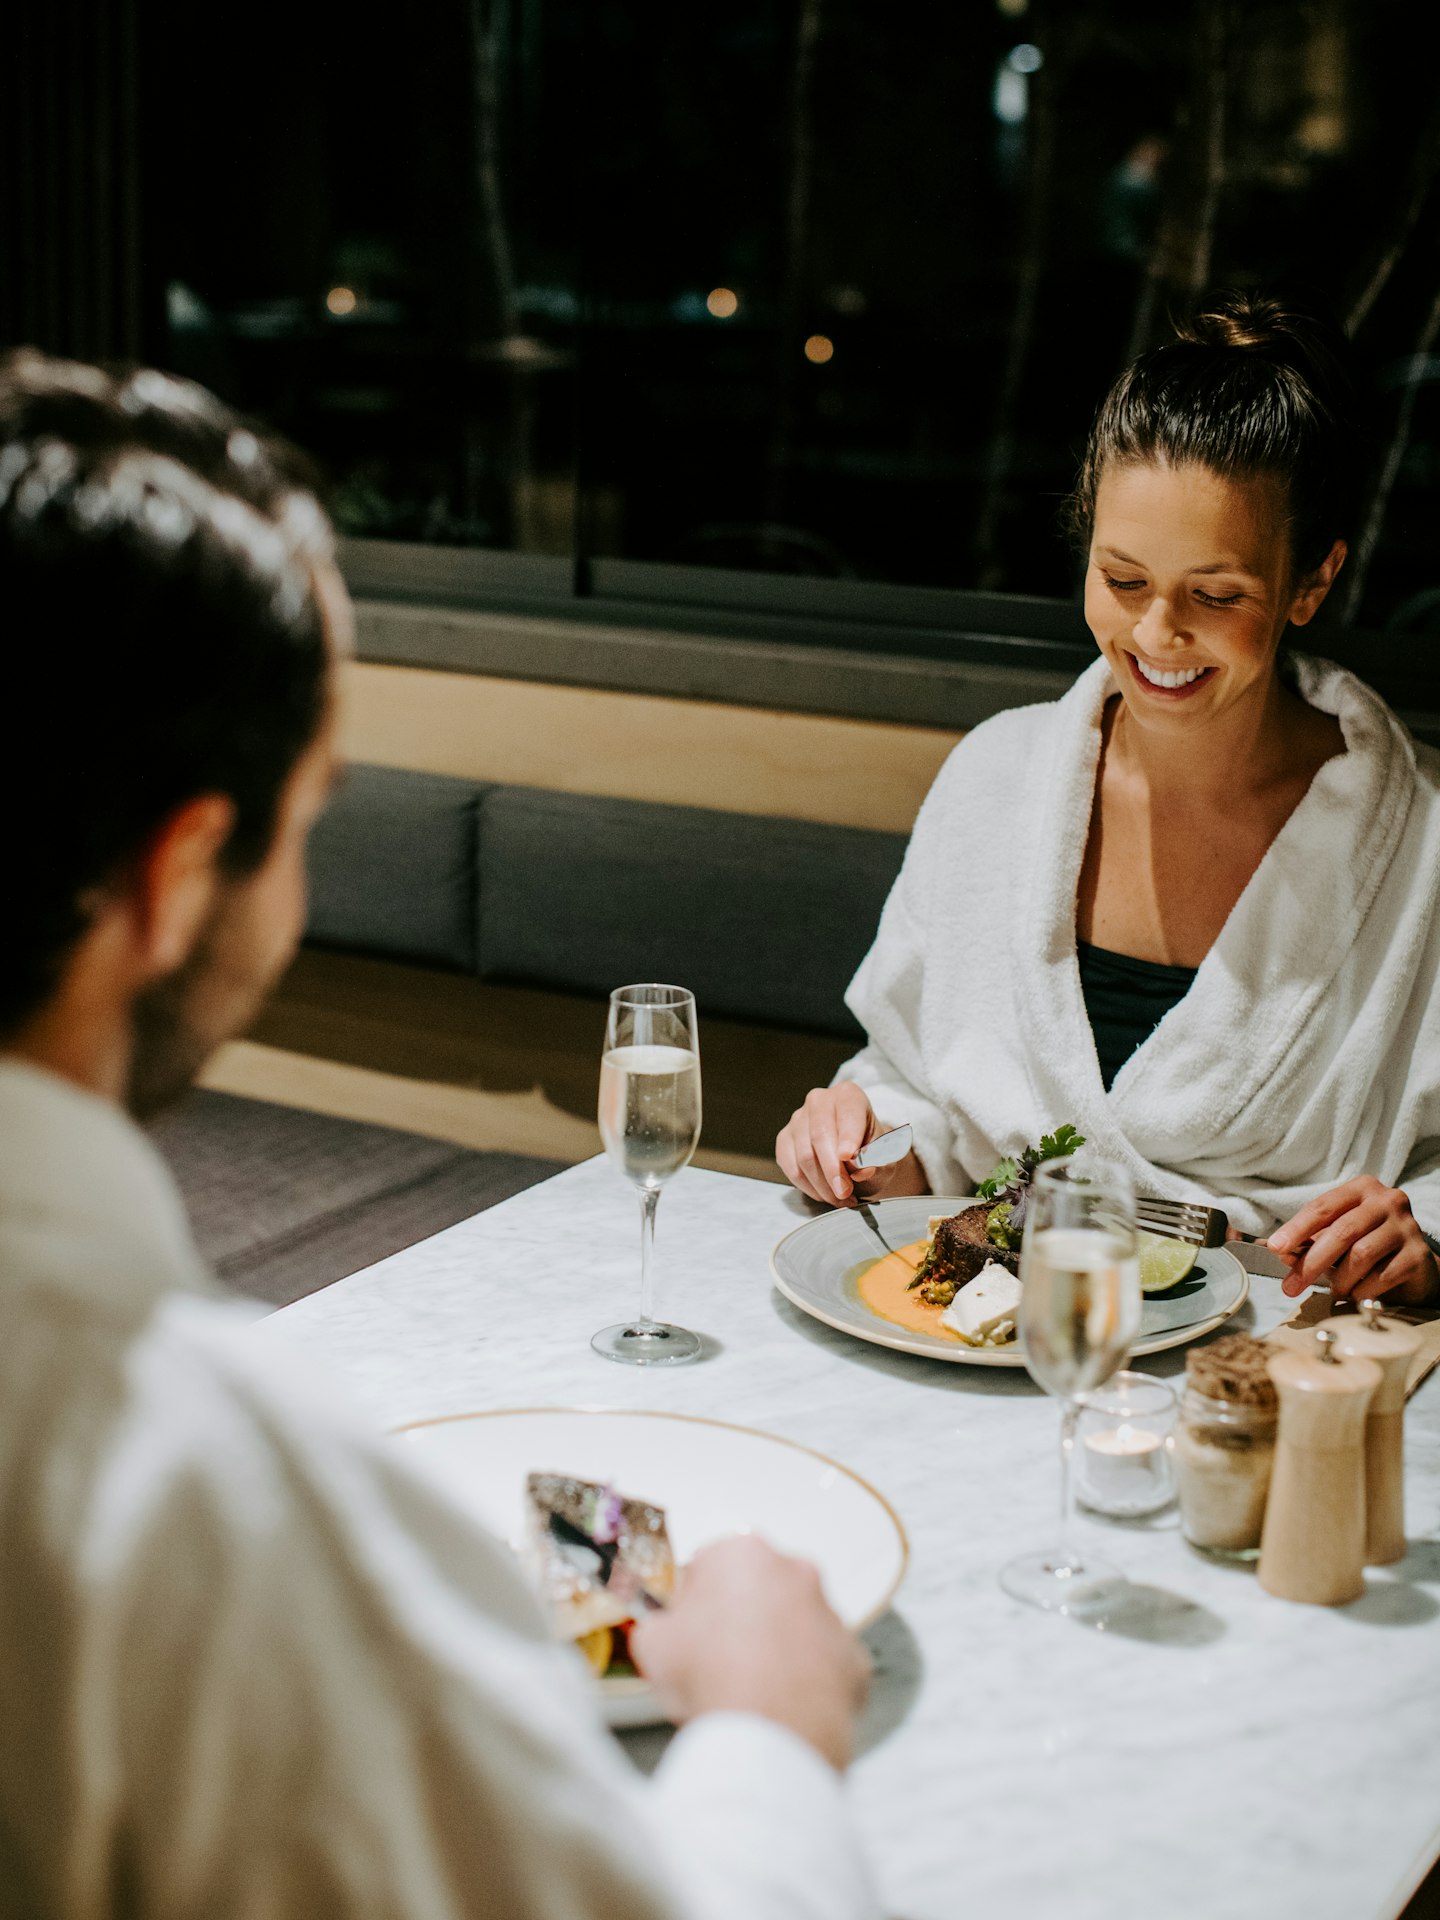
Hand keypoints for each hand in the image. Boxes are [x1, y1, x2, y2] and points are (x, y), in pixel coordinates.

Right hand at [630, 1536, 869, 1770]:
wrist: (767, 1736)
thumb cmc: (709, 1678)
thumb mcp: (652, 1644)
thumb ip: (660, 1624)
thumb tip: (666, 1633)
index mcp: (742, 1553)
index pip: (709, 1564)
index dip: (693, 1601)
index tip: (687, 1631)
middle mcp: (795, 1572)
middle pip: (759, 1587)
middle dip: (740, 1616)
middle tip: (716, 1660)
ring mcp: (831, 1615)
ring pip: (797, 1623)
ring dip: (777, 1646)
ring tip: (750, 1689)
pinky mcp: (853, 1658)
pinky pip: (825, 1663)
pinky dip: (808, 1680)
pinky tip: (782, 1706)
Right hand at [775, 1083, 927, 1205]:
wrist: (856, 1155)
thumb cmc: (871, 1150)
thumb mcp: (884, 1154)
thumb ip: (876, 1159)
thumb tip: (861, 1169)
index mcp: (848, 1095)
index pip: (847, 1114)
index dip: (848, 1137)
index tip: (849, 1158)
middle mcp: (819, 1101)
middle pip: (820, 1136)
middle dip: (832, 1170)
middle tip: (845, 1192)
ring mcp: (798, 1119)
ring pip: (804, 1156)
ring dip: (822, 1184)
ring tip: (840, 1198)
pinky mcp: (785, 1139)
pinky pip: (791, 1167)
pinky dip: (808, 1187)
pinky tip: (824, 1194)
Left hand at [1269, 1176, 1439, 1306]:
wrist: (1415, 1266)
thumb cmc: (1368, 1246)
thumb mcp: (1337, 1239)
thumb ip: (1310, 1242)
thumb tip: (1281, 1252)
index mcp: (1361, 1189)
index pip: (1322, 1206)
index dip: (1296, 1228)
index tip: (1275, 1248)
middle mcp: (1387, 1201)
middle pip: (1341, 1231)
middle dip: (1311, 1261)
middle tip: (1291, 1285)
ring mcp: (1406, 1227)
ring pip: (1361, 1254)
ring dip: (1340, 1279)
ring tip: (1335, 1290)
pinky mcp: (1418, 1255)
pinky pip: (1382, 1276)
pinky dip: (1362, 1290)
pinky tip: (1356, 1294)